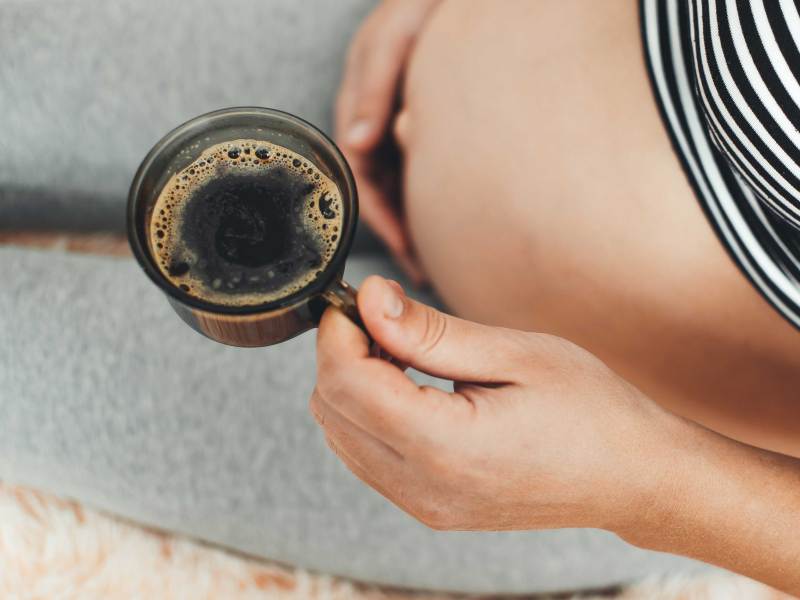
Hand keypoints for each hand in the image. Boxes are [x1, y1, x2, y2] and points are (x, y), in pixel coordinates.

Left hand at [311, 276, 686, 532]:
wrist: (632, 477)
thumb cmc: (590, 411)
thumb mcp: (514, 353)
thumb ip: (430, 332)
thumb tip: (369, 300)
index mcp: (444, 447)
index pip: (346, 383)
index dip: (339, 331)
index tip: (360, 297)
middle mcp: (423, 487)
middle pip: (331, 410)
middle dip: (342, 353)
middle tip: (385, 318)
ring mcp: (423, 505)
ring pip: (339, 435)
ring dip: (353, 384)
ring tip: (402, 351)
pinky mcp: (428, 507)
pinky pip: (365, 456)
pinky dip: (368, 414)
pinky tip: (407, 387)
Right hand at [335, 0, 440, 284]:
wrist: (450, 0)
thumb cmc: (421, 6)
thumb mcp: (394, 38)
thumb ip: (374, 86)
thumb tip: (355, 144)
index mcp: (358, 108)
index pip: (361, 178)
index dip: (382, 218)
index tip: (407, 250)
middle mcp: (375, 125)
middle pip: (381, 194)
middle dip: (400, 235)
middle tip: (424, 273)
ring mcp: (397, 128)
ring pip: (402, 189)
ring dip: (416, 225)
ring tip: (436, 262)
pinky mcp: (419, 129)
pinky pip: (421, 174)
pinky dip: (431, 202)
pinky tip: (451, 224)